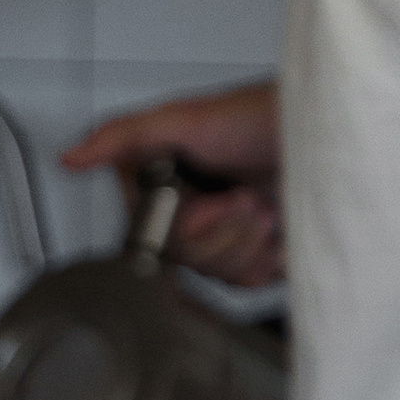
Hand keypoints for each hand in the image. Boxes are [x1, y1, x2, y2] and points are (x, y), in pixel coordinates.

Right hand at [61, 81, 282, 288]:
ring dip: (249, 242)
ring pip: (217, 275)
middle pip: (185, 262)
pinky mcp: (257, 253)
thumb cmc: (263, 117)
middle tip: (245, 196)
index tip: (214, 201)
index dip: (187, 229)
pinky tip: (279, 226)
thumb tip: (71, 157)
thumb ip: (123, 135)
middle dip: (223, 231)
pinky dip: (270, 258)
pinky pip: (249, 282)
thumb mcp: (185, 117)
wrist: (328, 134)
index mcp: (164, 186)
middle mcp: (190, 213)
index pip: (152, 239)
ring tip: (265, 203)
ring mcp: (224, 235)